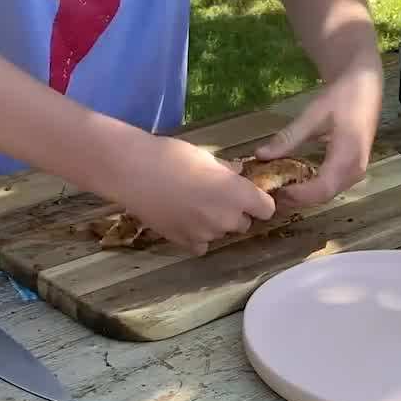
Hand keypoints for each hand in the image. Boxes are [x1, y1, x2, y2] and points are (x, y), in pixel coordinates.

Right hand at [107, 136, 274, 255]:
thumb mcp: (206, 157)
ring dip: (213, 224)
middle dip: (234, 213)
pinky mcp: (185, 243)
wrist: (133, 172)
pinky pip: (201, 244)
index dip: (258, 202)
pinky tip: (182, 219)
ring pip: (220, 233)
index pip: (267, 209)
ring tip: (191, 205)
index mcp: (238, 194)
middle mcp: (227, 218)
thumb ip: (227, 171)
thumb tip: (237, 174)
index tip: (247, 195)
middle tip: (213, 197)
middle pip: (244, 224)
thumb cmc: (172, 156)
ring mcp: (206, 234)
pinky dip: (195, 236)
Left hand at [254, 63, 382, 208]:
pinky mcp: (353, 170)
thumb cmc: (342, 97)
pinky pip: (331, 186)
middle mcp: (355, 170)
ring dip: (303, 196)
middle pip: (323, 196)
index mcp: (347, 156)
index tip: (274, 192)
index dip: (297, 195)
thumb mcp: (313, 116)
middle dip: (297, 199)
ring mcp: (356, 172)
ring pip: (327, 194)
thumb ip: (288, 138)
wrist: (365, 86)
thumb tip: (260, 155)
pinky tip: (294, 182)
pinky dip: (312, 188)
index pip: (322, 189)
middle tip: (270, 194)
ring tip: (278, 189)